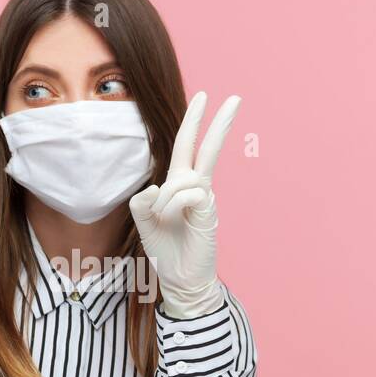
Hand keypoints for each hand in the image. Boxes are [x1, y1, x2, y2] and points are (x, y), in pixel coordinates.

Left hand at [129, 91, 239, 318]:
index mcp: (179, 184)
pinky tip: (171, 220)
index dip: (194, 122)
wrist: (180, 279)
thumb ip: (141, 203)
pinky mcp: (208, 211)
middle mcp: (195, 187)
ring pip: (183, 178)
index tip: (204, 97)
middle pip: (206, 147)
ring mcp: (204, 199)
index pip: (187, 146)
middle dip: (218, 122)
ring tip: (163, 221)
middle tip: (234, 97)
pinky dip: (171, 206)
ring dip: (165, 199)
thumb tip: (154, 187)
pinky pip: (185, 194)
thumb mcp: (144, 223)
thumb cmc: (165, 251)